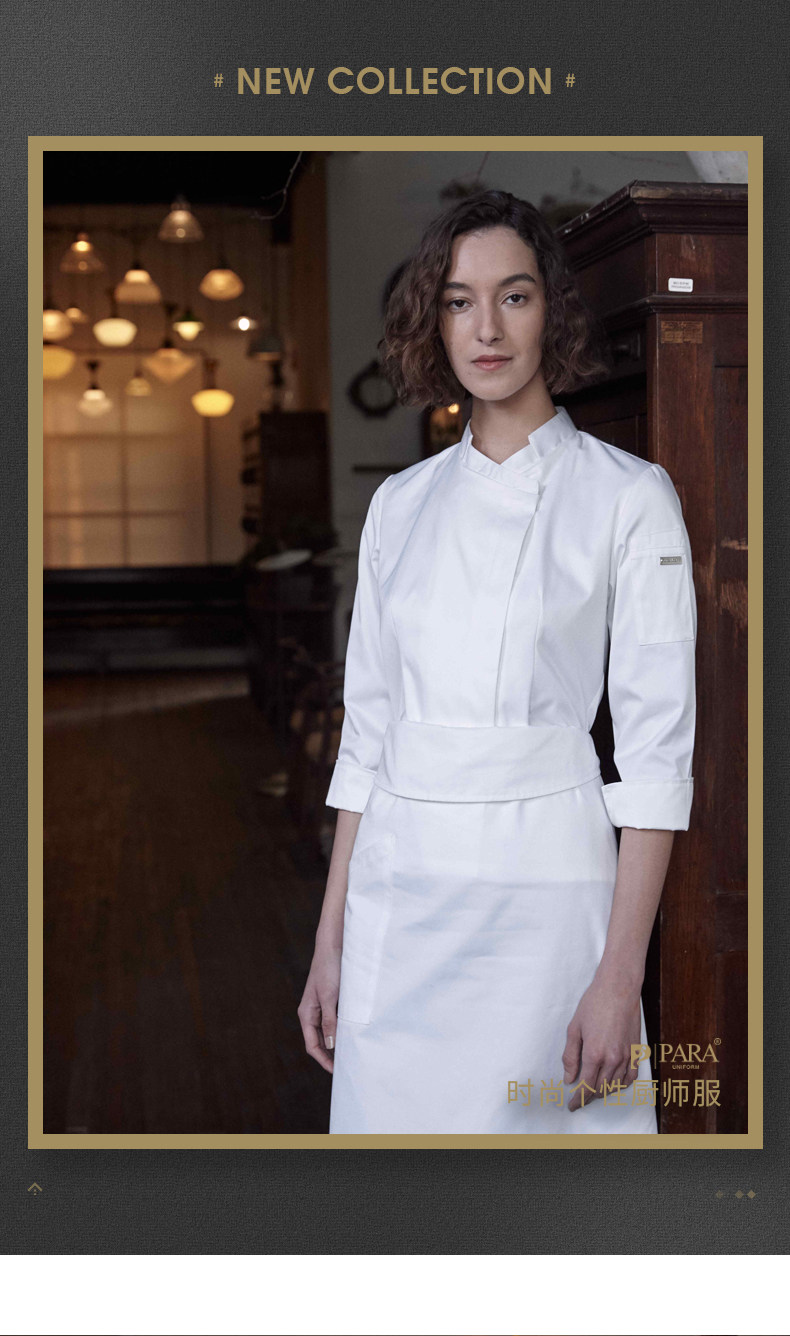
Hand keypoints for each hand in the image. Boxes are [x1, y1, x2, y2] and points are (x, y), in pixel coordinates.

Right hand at [297, 942, 341, 1072]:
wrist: (333, 946)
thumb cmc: (329, 969)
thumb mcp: (330, 997)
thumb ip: (329, 1021)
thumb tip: (330, 1044)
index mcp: (306, 1014)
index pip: (312, 1045)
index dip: (323, 1060)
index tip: (337, 1071)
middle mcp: (311, 1012)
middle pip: (317, 1041)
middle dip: (328, 1056)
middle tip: (344, 1067)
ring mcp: (320, 1006)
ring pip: (325, 1032)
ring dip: (335, 1044)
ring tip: (348, 1055)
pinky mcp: (330, 1000)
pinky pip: (332, 1022)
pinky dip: (339, 1031)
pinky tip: (350, 1035)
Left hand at [561, 974, 642, 1112]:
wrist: (619, 988)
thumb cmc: (594, 1004)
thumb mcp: (574, 1028)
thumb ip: (570, 1057)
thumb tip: (569, 1079)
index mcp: (594, 1054)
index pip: (585, 1087)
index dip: (578, 1100)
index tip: (572, 1106)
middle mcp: (612, 1059)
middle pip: (600, 1089)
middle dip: (588, 1097)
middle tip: (579, 1099)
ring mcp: (627, 1056)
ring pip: (615, 1086)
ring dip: (603, 1092)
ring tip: (593, 1091)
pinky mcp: (636, 1051)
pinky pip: (631, 1077)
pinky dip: (622, 1085)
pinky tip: (614, 1084)